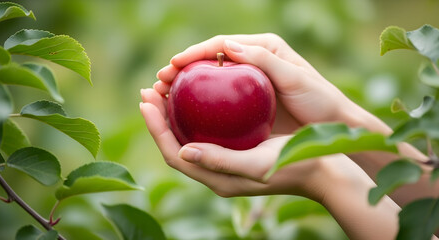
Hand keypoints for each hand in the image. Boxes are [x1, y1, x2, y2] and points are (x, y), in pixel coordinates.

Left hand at [140, 88, 338, 200]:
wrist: (320, 170)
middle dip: (158, 119)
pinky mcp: (234, 152)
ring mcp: (224, 163)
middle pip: (176, 144)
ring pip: (188, 137)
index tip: (145, 100)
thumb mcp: (255, 165)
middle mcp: (215, 172)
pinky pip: (205, 133)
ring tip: (164, 92)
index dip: (156, 128)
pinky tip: (195, 98)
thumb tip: (182, 151)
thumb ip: (219, 161)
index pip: (173, 154)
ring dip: (172, 115)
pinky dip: (193, 115)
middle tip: (148, 90)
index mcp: (215, 179)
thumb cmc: (292, 166)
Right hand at [154, 33, 363, 133]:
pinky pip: (220, 99)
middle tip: (160, 81)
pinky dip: (202, 103)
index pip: (221, 45)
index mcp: (264, 48)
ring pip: (211, 79)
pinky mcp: (249, 103)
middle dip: (183, 68)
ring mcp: (249, 83)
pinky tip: (186, 112)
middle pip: (211, 60)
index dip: (195, 53)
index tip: (173, 65)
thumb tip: (228, 46)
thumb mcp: (296, 78)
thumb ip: (264, 59)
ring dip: (187, 85)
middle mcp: (253, 61)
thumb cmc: (320, 100)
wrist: (335, 124)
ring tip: (164, 95)